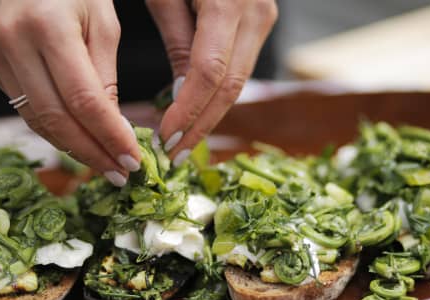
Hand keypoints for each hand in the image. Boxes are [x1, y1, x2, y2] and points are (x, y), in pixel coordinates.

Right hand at [0, 0, 140, 186]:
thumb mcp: (104, 23)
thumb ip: (106, 77)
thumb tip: (114, 130)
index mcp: (48, 26)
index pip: (84, 100)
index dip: (109, 136)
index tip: (133, 160)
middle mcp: (13, 43)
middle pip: (56, 119)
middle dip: (92, 153)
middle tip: (120, 173)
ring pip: (38, 121)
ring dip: (74, 148)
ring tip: (104, 164)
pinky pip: (26, 109)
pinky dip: (56, 130)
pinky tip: (80, 142)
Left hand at [146, 0, 277, 164]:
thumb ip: (177, 43)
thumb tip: (180, 95)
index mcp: (227, 3)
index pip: (210, 73)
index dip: (188, 110)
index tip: (166, 138)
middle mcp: (255, 14)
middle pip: (232, 86)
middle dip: (201, 125)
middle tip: (175, 155)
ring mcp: (263, 18)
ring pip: (240, 81)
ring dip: (211, 114)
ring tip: (183, 141)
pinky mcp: (261, 22)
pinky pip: (241, 66)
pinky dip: (219, 93)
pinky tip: (199, 112)